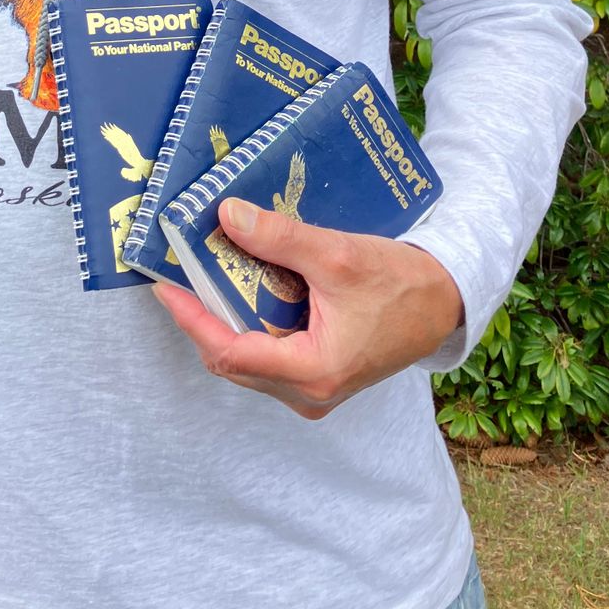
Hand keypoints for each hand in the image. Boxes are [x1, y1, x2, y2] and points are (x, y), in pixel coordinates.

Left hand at [153, 199, 463, 419]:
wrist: (444, 302)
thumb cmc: (399, 283)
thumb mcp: (337, 255)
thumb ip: (280, 238)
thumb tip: (226, 215)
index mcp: (312, 373)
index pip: (229, 353)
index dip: (191, 320)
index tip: (164, 287)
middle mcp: (308, 393)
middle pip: (232, 360)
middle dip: (202, 317)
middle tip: (179, 274)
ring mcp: (313, 390)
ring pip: (248, 360)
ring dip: (224, 320)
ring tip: (204, 277)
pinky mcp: (318, 377)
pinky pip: (267, 356)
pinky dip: (249, 323)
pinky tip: (242, 288)